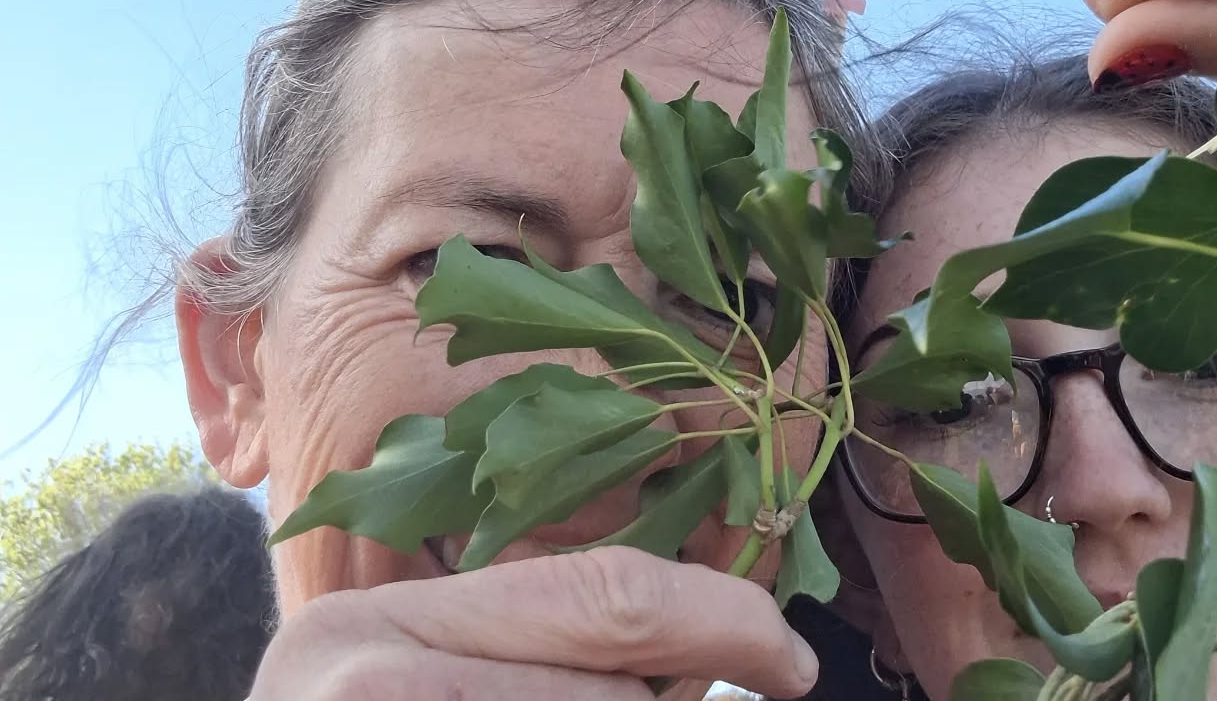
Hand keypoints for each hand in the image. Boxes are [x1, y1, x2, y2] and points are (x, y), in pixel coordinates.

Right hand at [248, 547, 818, 700]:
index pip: (597, 594)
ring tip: (587, 700)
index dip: (721, 618)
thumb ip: (562, 655)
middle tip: (717, 690)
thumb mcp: (438, 695)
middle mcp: (354, 677)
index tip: (792, 657)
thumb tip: (724, 638)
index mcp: (369, 632)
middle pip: (607, 693)